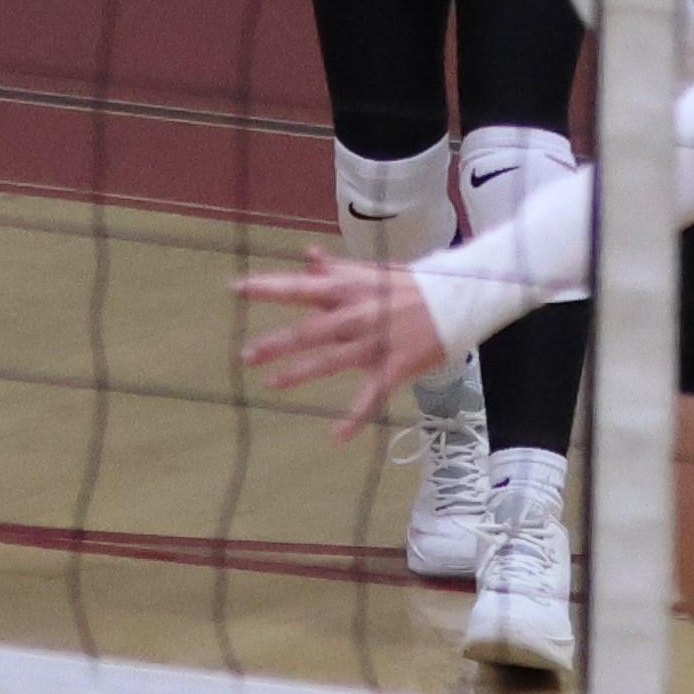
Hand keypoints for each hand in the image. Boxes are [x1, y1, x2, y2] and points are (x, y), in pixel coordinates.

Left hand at [235, 250, 445, 435]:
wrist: (458, 298)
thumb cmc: (410, 285)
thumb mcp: (373, 271)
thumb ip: (338, 269)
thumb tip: (307, 255)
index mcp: (350, 289)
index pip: (301, 286)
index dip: (268, 286)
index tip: (235, 288)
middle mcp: (358, 315)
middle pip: (310, 329)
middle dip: (277, 342)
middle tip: (245, 354)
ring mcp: (376, 342)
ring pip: (333, 360)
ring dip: (301, 372)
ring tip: (272, 383)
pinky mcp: (394, 366)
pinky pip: (372, 395)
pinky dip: (356, 418)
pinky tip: (337, 437)